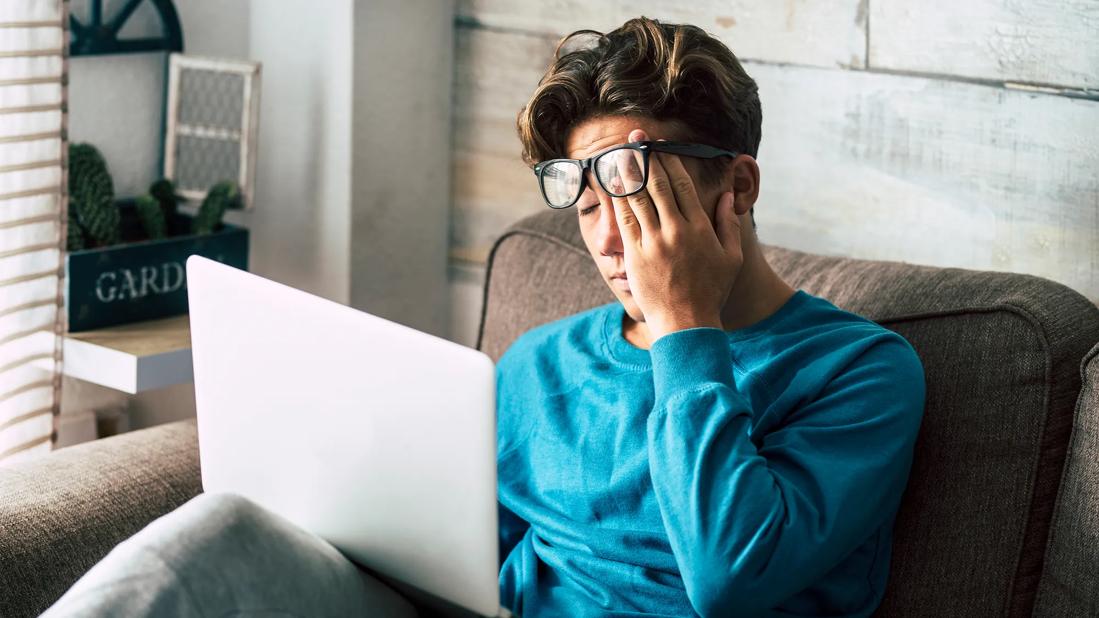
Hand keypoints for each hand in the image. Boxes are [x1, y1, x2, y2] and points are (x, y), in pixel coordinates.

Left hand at [612, 129, 743, 340]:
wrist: (685, 323)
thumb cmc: (710, 292)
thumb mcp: (731, 257)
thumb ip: (729, 224)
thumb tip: (727, 195)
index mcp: (700, 227)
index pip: (681, 184)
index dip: (667, 161)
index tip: (658, 145)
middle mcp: (676, 230)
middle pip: (656, 184)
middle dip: (644, 157)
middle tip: (634, 137)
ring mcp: (653, 242)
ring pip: (637, 198)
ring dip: (626, 172)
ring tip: (618, 152)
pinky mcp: (635, 255)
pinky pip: (623, 219)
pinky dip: (616, 199)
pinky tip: (610, 183)